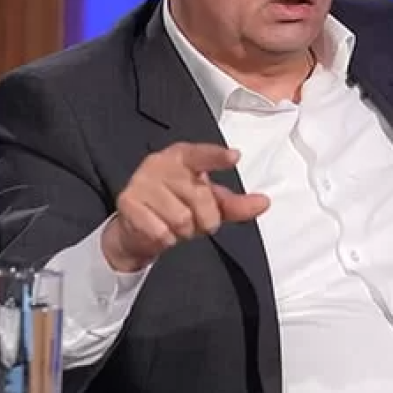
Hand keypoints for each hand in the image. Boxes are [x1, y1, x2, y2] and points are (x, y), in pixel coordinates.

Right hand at [102, 142, 269, 271]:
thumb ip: (236, 203)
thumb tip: (263, 202)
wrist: (138, 228)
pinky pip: (161, 230)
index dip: (217, 157)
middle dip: (204, 219)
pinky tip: (159, 231)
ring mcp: (142, 181)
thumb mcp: (210, 204)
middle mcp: (160, 163)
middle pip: (200, 198)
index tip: (234, 157)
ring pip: (181, 218)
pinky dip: (166, 238)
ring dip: (183, 231)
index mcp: (183, 156)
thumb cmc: (177, 207)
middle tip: (192, 220)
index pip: (202, 154)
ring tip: (174, 225)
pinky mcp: (128, 202)